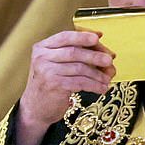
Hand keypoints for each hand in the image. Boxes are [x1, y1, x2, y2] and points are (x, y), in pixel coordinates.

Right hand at [16, 30, 114, 144]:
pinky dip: (94, 85)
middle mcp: (42, 57)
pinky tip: (102, 88)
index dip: (82, 36)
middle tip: (109, 60)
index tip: (97, 38)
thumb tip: (102, 43)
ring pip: (79, 68)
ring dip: (97, 74)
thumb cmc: (50, 84)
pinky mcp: (54, 86)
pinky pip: (80, 83)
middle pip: (74, 52)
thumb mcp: (58, 64)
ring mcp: (47, 72)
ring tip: (107, 79)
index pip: (65, 36)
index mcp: (42, 47)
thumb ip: (76, 53)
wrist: (35, 108)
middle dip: (94, 55)